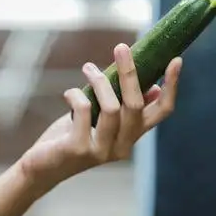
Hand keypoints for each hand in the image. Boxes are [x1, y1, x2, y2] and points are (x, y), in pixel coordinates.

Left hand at [20, 44, 181, 191]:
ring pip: (112, 107)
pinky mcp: (79, 149)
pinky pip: (84, 110)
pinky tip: (68, 93)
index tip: (175, 61)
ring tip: (88, 68)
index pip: (161, 113)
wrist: (41, 168)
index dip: (171, 87)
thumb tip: (152, 87)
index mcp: (130, 137)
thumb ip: (123, 107)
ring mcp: (101, 151)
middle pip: (136, 104)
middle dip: (130, 72)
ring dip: (100, 80)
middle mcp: (121, 148)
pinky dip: (76, 95)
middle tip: (121, 47)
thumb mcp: (100, 120)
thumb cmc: (71, 138)